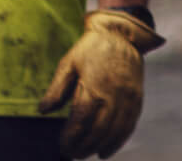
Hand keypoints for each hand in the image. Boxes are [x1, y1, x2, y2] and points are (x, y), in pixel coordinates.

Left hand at [39, 9, 162, 158]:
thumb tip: (44, 111)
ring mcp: (128, 97)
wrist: (123, 34)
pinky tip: (109, 148)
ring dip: (102, 145)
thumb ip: (56, 89)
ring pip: (116, 130)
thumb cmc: (92, 48)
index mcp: (94, 86)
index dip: (72, 137)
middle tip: (73, 155)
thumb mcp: (68, 64)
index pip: (81, 120)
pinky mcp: (137, 98)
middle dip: (85, 145)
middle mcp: (114, 94)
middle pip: (99, 129)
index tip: (63, 147)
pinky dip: (119, 139)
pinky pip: (130, 124)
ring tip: (90, 154)